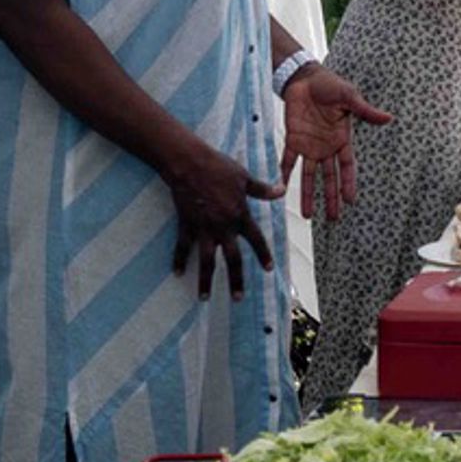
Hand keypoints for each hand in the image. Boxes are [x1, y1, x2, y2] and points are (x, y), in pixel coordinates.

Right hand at [160, 138, 284, 300]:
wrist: (189, 163)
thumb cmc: (218, 167)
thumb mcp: (244, 177)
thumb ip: (262, 189)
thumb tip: (282, 190)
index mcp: (239, 215)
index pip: (256, 239)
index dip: (263, 254)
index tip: (269, 269)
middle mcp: (223, 226)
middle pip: (232, 258)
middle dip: (235, 280)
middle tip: (238, 298)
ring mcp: (204, 228)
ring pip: (206, 260)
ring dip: (205, 280)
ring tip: (204, 298)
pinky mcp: (187, 224)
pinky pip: (183, 246)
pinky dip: (180, 260)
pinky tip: (177, 273)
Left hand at [282, 65, 394, 222]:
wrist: (305, 77)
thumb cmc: (330, 85)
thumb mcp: (349, 97)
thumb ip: (365, 111)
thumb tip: (389, 118)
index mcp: (341, 139)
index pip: (347, 166)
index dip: (348, 183)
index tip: (350, 200)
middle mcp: (325, 147)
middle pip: (329, 177)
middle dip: (331, 198)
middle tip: (333, 219)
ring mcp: (309, 145)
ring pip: (309, 176)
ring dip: (308, 195)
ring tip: (308, 215)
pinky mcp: (293, 139)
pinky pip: (288, 160)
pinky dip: (284, 173)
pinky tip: (281, 187)